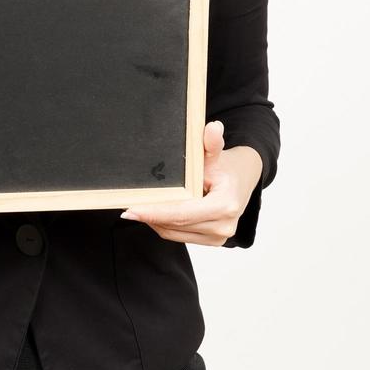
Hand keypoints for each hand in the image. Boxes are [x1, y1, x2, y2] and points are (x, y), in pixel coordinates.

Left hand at [119, 120, 262, 245]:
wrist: (243, 179)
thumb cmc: (227, 167)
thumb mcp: (216, 153)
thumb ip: (211, 143)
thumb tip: (213, 128)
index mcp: (225, 206)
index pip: (181, 213)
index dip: (154, 212)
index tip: (131, 210)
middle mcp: (224, 226)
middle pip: (176, 225)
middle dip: (150, 216)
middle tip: (126, 206)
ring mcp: (219, 238)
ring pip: (174, 233)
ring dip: (155, 222)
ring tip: (139, 208)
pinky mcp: (212, 241)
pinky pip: (180, 236)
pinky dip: (165, 225)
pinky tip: (155, 213)